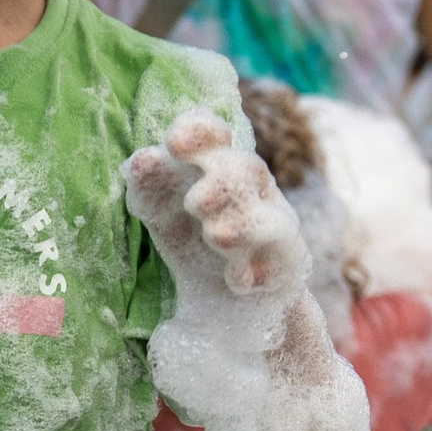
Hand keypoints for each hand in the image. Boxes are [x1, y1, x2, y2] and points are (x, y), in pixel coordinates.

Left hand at [124, 108, 306, 306]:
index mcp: (214, 163)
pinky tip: (237, 279)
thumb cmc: (191, 241)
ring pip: (259, 206)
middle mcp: (248, 182)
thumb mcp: (159, 210)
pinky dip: (251, 262)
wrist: (223, 299)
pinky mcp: (288, 249)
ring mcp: (271, 213)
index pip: (212, 134)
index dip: (197, 131)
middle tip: (195, 203)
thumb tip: (142, 159)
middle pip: (243, 165)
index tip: (174, 145)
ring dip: (235, 222)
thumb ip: (147, 185)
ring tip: (215, 235)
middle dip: (220, 182)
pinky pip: (274, 248)